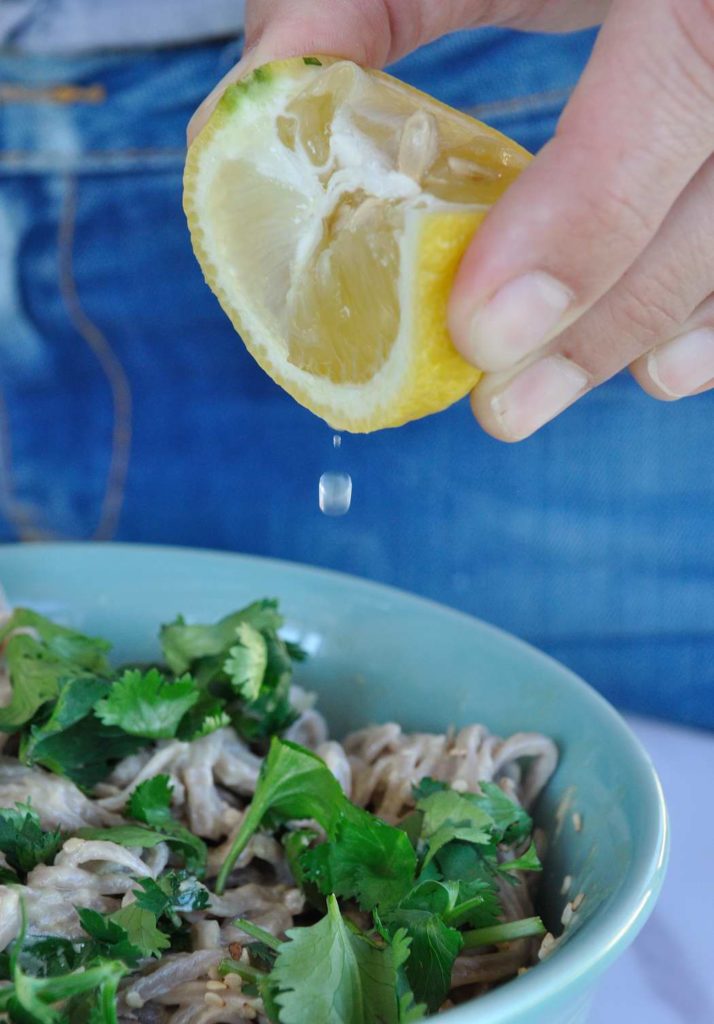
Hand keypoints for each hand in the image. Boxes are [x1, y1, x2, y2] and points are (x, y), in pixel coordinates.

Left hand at [189, 1, 713, 440]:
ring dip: (647, 330)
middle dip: (605, 317)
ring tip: (544, 397)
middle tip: (502, 402)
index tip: (483, 329)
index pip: (680, 79)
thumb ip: (364, 4)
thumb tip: (250, 110)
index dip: (588, 217)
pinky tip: (659, 367)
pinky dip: (709, 311)